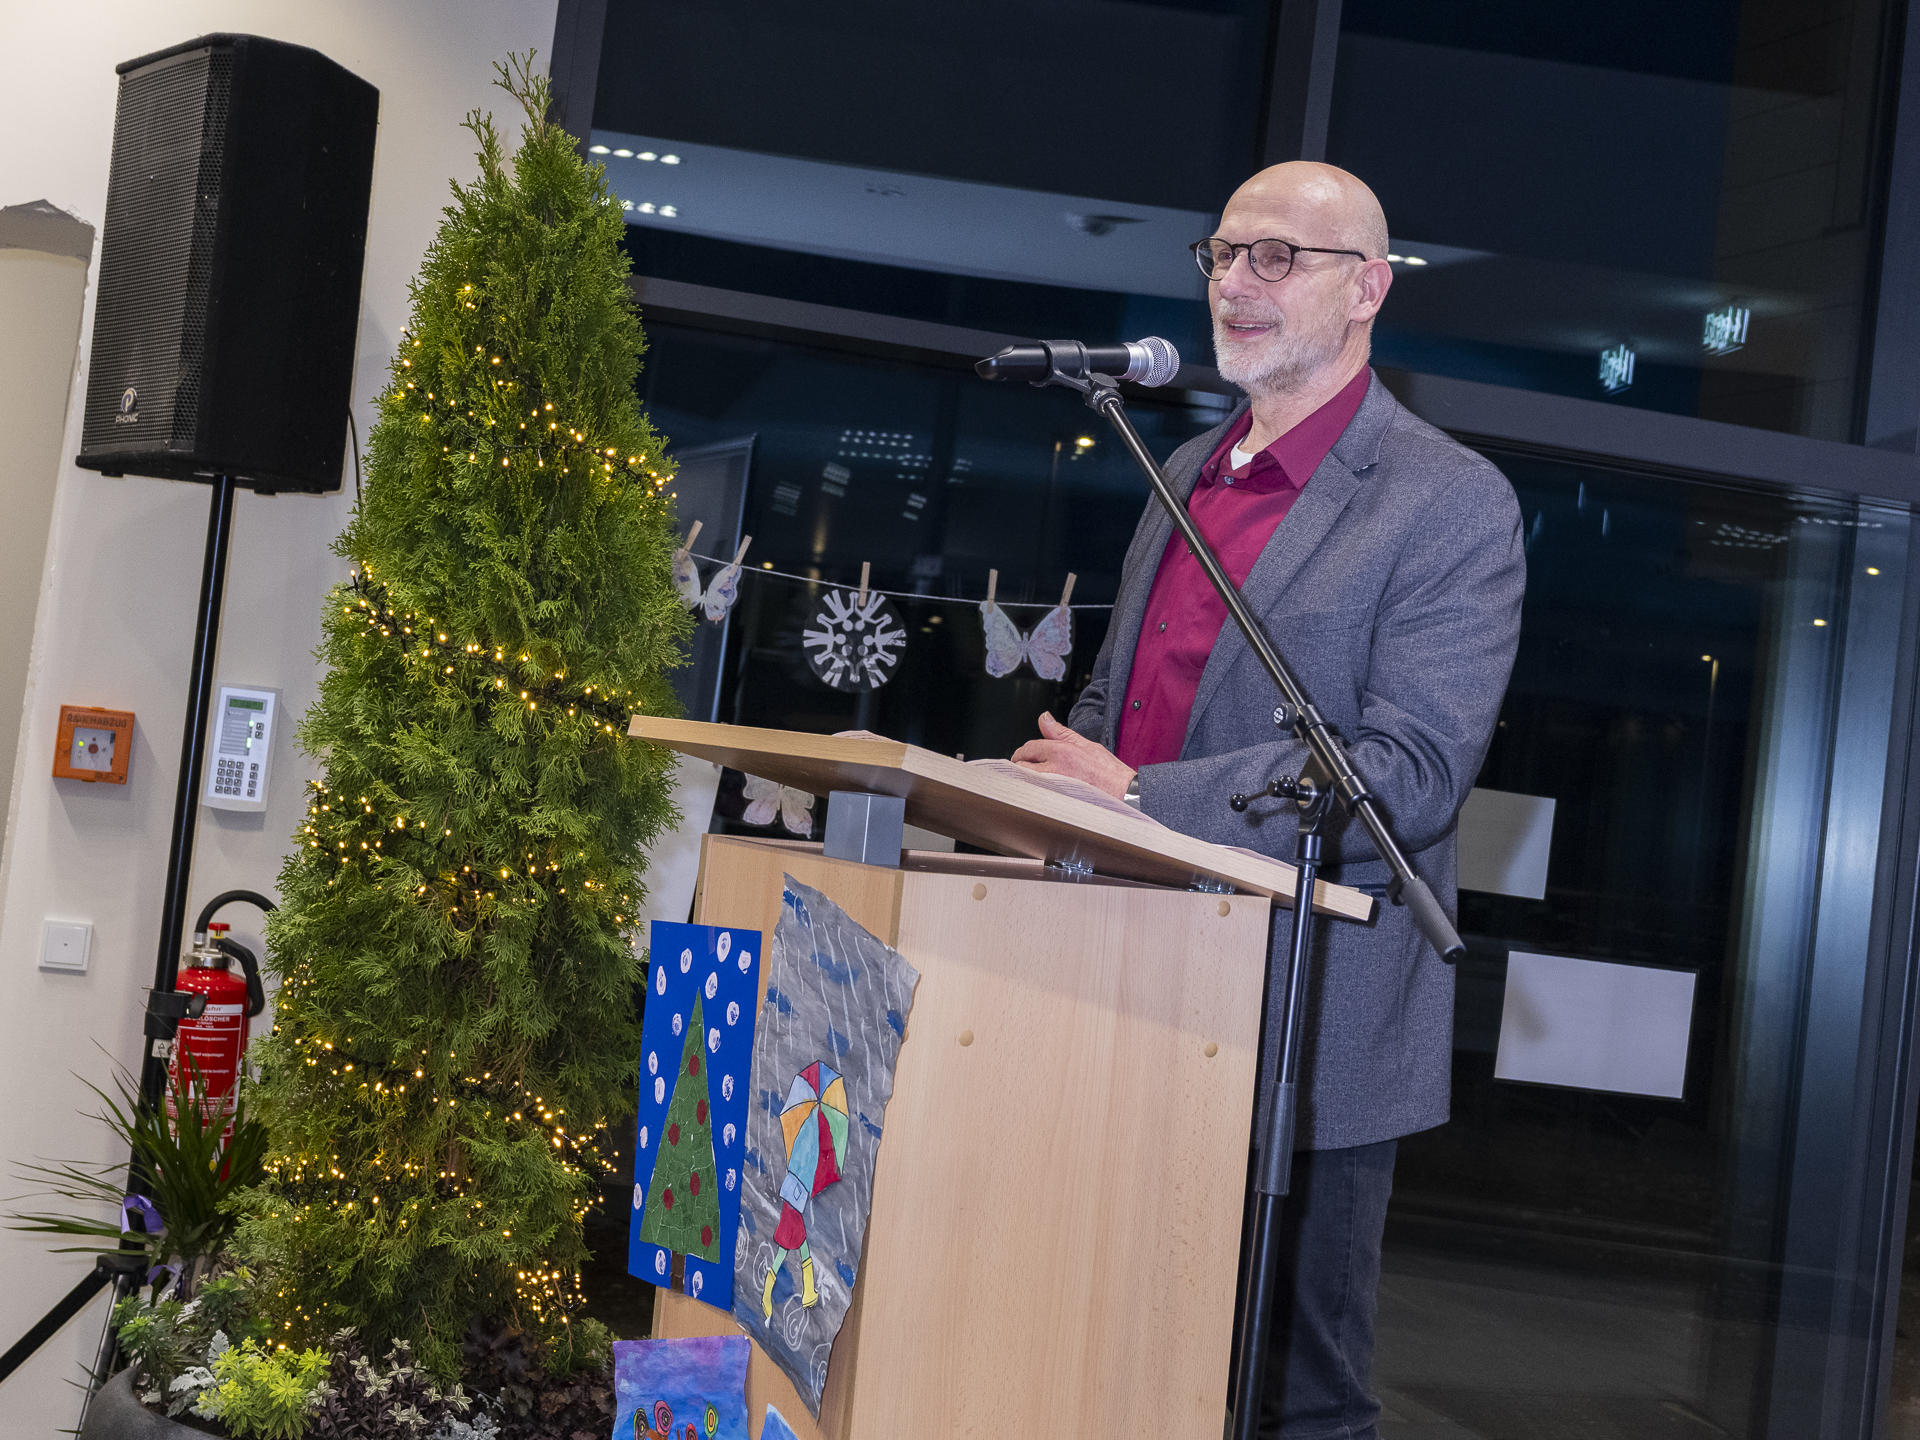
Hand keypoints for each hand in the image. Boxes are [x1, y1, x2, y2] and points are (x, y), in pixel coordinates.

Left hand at [1010, 712, 1135, 799]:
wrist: (1122, 793)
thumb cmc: (1107, 771)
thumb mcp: (1085, 744)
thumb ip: (1059, 732)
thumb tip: (1044, 718)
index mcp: (1061, 752)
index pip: (1029, 748)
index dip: (1026, 751)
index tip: (1028, 755)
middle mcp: (1054, 769)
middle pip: (1021, 765)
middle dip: (1023, 763)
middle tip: (1031, 766)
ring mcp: (1052, 787)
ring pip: (1025, 781)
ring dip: (1026, 778)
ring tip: (1037, 778)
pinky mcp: (1054, 801)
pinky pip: (1035, 795)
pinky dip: (1034, 791)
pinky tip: (1043, 790)